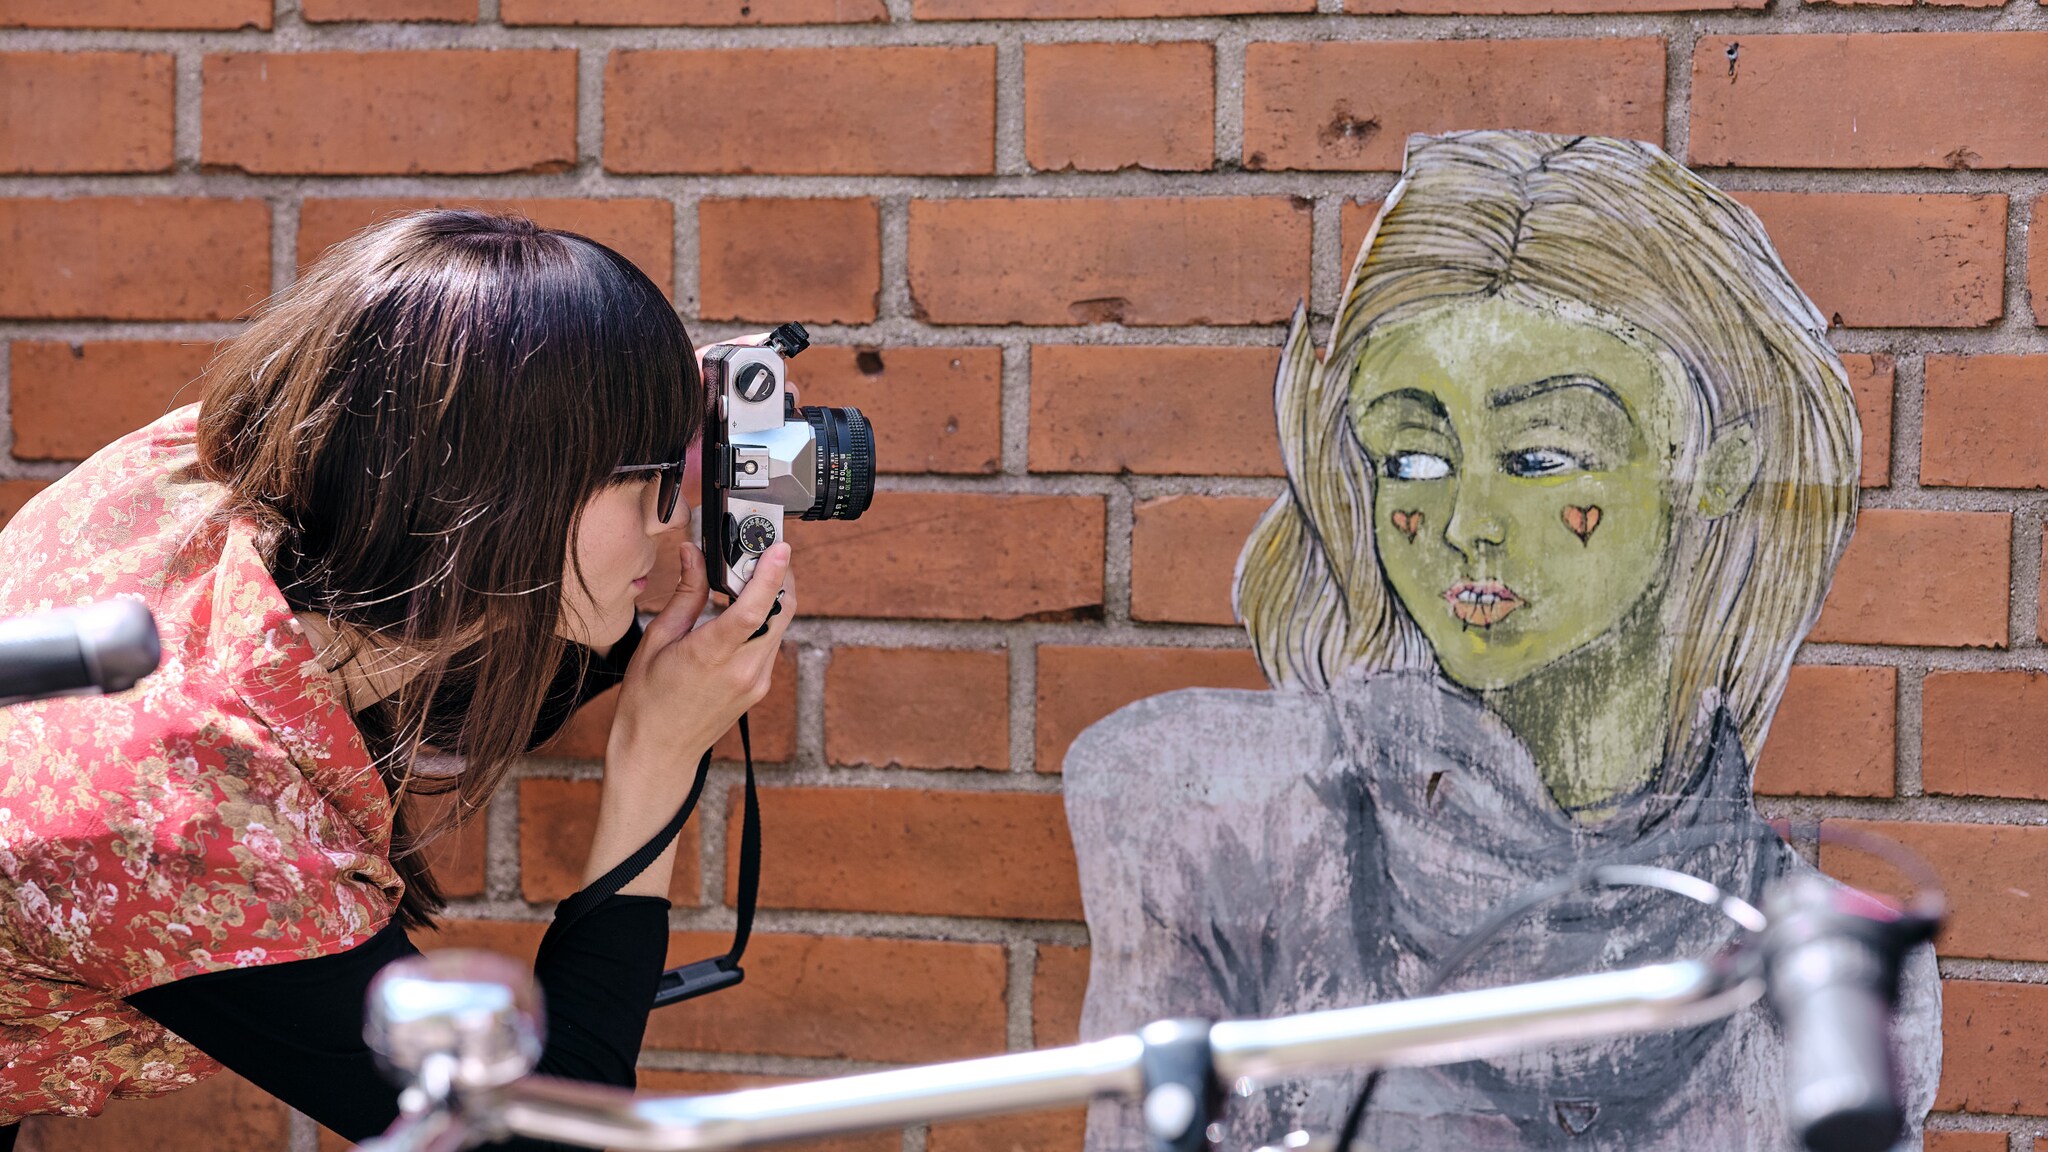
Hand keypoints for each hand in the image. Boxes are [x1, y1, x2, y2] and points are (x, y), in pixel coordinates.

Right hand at [608, 540, 794, 780]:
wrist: (657, 752)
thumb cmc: (647, 701)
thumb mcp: (657, 640)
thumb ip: (686, 594)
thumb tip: (694, 553)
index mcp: (711, 655)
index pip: (753, 609)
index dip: (770, 575)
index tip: (779, 547)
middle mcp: (743, 670)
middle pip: (780, 612)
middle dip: (779, 577)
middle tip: (764, 552)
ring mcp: (756, 682)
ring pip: (780, 627)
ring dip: (773, 598)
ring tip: (749, 577)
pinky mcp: (759, 688)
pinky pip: (772, 644)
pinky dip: (765, 621)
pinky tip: (744, 612)